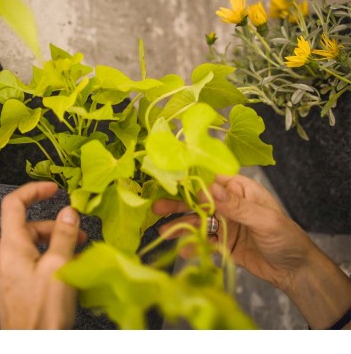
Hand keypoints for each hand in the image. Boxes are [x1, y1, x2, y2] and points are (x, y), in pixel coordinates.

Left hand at [0, 182, 86, 328]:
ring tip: (78, 251)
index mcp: (12, 248)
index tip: (52, 188)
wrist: (34, 346)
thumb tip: (68, 212)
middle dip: (56, 225)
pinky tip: (69, 268)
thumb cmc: (41, 313)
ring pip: (35, 245)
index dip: (33, 191)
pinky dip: (53, 258)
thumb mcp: (59, 267)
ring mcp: (11, 274)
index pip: (14, 204)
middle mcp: (7, 258)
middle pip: (30, 227)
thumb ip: (64, 235)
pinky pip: (36, 262)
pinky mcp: (19, 287)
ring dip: (58, 242)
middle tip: (78, 231)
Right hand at [154, 174, 313, 290]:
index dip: (190, 180)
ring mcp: (224, 224)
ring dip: (181, 226)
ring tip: (163, 232)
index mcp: (240, 190)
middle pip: (199, 201)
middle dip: (178, 204)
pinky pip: (203, 241)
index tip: (169, 181)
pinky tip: (184, 251)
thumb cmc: (286, 238)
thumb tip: (210, 189)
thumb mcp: (264, 219)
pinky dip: (193, 246)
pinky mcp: (222, 242)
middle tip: (156, 207)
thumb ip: (237, 206)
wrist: (295, 271)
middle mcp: (229, 204)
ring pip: (198, 222)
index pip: (211, 179)